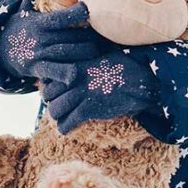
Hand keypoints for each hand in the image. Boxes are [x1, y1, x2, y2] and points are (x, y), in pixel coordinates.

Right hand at [0, 0, 105, 77]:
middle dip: (91, 36)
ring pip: (68, 53)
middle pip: (71, 36)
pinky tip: (78, 73)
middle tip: (109, 34)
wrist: (0, 50)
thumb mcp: (23, 9)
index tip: (90, 8)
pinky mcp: (38, 68)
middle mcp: (41, 38)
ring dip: (87, 52)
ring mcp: (39, 54)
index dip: (75, 13)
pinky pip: (54, 71)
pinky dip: (65, 73)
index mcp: (40, 22)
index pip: (60, 17)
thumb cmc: (20, 27)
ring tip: (104, 50)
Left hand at [33, 56, 156, 133]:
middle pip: (48, 95)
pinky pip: (67, 123)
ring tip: (64, 118)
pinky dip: (65, 128)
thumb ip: (86, 64)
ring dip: (58, 117)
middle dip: (53, 102)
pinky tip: (68, 128)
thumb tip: (81, 67)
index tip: (57, 93)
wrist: (140, 80)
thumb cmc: (125, 68)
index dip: (50, 87)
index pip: (49, 78)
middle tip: (60, 107)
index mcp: (75, 65)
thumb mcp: (101, 59)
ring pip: (54, 111)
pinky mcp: (88, 109)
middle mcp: (74, 79)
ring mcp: (80, 94)